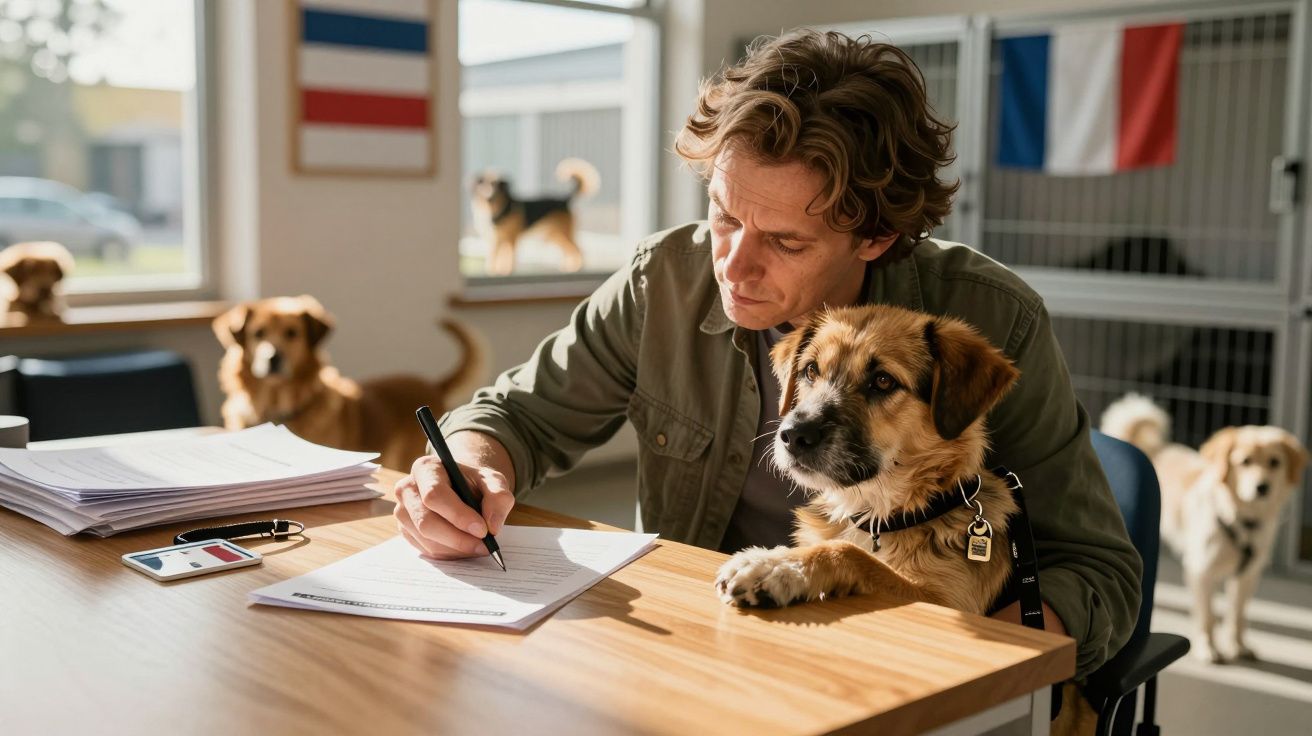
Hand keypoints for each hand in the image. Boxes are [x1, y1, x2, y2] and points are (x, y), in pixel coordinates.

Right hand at [393, 433, 514, 558]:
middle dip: (458, 538)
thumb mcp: (493, 482)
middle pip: (426, 522)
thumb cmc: (474, 483)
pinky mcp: (405, 531)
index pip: (435, 495)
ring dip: (456, 549)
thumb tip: (492, 526)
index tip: (482, 530)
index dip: (458, 515)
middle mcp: (407, 489)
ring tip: (478, 546)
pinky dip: (449, 553)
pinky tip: (465, 547)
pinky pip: (425, 549)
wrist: (462, 489)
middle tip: (484, 546)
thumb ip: (498, 497)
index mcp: (426, 468)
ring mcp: (403, 511)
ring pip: (426, 539)